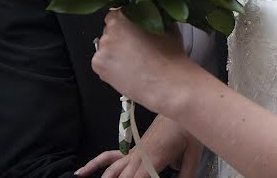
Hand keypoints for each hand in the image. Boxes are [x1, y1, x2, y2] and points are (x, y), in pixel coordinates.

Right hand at [74, 116, 202, 176]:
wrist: (181, 106)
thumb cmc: (187, 129)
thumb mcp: (193, 153)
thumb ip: (187, 173)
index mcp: (155, 157)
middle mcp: (140, 156)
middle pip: (123, 176)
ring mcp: (134, 152)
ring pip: (112, 169)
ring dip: (105, 177)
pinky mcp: (133, 149)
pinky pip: (110, 156)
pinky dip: (95, 164)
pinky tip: (83, 172)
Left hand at [91, 10, 192, 113]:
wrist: (166, 84)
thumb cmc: (170, 56)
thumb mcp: (169, 27)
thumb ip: (156, 16)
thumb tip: (154, 13)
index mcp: (125, 17)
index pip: (117, 13)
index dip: (126, 21)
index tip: (134, 28)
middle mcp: (109, 30)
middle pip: (110, 29)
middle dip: (120, 35)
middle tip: (135, 45)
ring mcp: (102, 49)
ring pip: (106, 46)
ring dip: (115, 50)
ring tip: (132, 60)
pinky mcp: (98, 66)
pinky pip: (102, 61)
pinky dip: (110, 64)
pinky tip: (126, 70)